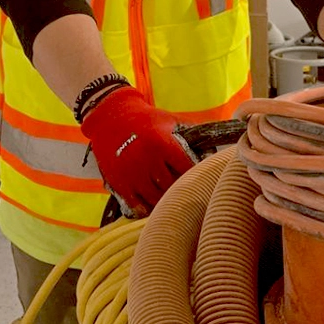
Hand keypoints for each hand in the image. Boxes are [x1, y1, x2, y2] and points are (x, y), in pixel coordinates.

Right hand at [80, 87, 194, 216]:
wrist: (110, 116)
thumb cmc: (144, 117)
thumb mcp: (169, 119)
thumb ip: (190, 131)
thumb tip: (212, 144)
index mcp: (162, 143)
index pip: (187, 168)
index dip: (195, 175)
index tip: (200, 179)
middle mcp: (147, 160)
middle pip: (172, 186)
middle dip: (181, 188)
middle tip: (187, 191)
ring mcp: (132, 173)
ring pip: (156, 197)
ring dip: (165, 200)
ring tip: (172, 199)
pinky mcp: (119, 181)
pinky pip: (136, 203)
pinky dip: (146, 208)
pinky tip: (152, 205)